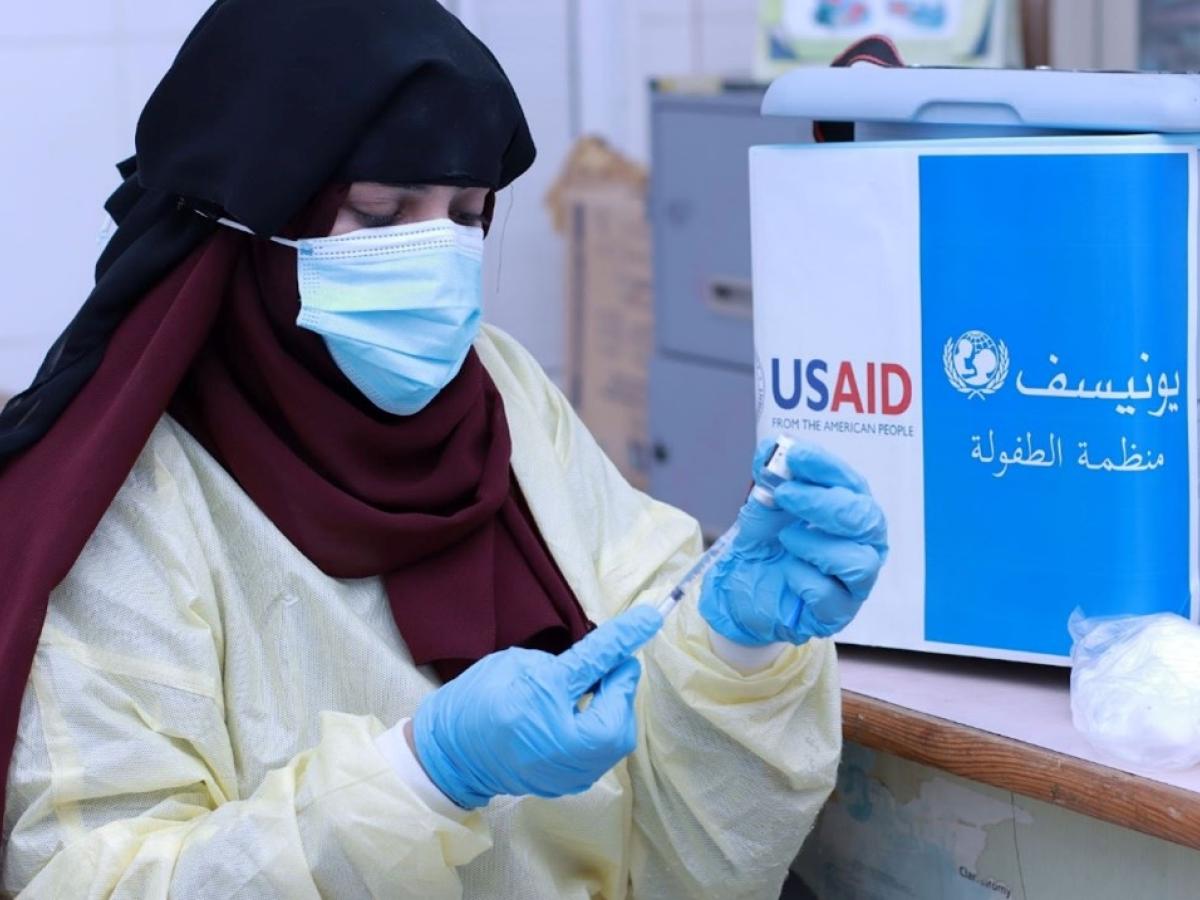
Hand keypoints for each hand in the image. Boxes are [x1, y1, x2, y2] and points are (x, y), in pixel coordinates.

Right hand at [412, 606, 662, 808]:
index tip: (650, 616)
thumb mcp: (522, 665)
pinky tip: (577, 713)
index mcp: (543, 705)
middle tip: (605, 664)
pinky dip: (597, 725)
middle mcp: (563, 749)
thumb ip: (571, 662)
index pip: (595, 663)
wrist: (449, 753)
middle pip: (618, 713)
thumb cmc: (478, 700)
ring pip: (615, 733)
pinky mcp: (572, 782)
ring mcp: (570, 773)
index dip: (623, 638)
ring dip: (608, 706)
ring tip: (587, 689)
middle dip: (616, 685)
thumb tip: (611, 656)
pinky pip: (601, 749)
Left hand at [699, 440, 887, 646]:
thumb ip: (770, 476)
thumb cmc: (768, 540)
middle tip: (785, 495)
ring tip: (785, 538)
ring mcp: (856, 580)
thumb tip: (771, 448)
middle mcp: (864, 542)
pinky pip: (833, 596)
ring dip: (816, 545)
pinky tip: (787, 571)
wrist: (743, 587)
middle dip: (823, 503)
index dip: (825, 467)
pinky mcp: (839, 612)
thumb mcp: (763, 504)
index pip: (851, 483)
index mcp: (852, 508)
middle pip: (865, 518)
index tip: (793, 456)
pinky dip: (804, 579)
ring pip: (859, 561)